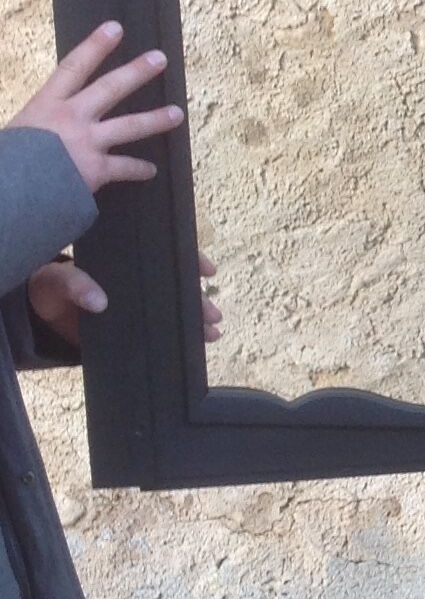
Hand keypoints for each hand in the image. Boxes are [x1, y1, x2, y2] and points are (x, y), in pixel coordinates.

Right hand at [6, 20, 183, 192]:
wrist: (13, 188)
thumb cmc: (8, 159)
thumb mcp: (19, 132)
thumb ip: (37, 127)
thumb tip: (41, 134)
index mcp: (47, 105)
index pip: (74, 67)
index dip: (95, 46)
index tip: (115, 29)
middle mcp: (72, 117)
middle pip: (111, 88)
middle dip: (137, 72)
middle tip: (160, 58)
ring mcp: (88, 142)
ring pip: (130, 126)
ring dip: (156, 119)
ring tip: (177, 114)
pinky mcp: (98, 168)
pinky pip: (125, 168)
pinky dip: (139, 169)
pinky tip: (151, 171)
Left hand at [26, 249, 220, 350]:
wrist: (37, 319)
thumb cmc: (48, 289)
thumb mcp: (54, 281)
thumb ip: (72, 284)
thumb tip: (98, 301)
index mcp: (121, 258)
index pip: (161, 253)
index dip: (187, 259)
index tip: (207, 270)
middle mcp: (135, 280)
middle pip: (174, 284)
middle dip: (198, 299)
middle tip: (212, 313)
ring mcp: (136, 304)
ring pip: (172, 308)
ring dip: (194, 319)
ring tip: (211, 332)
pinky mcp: (132, 327)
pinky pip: (159, 330)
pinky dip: (179, 338)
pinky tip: (197, 345)